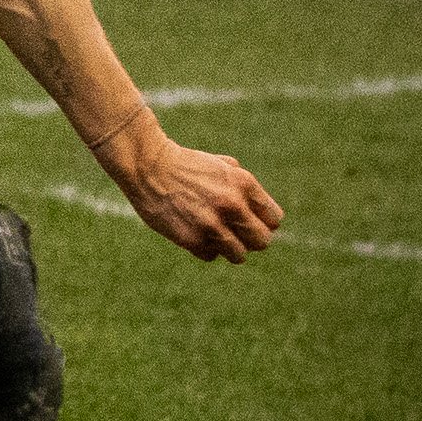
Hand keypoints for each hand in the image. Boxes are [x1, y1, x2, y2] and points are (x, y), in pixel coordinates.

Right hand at [103, 117, 282, 263]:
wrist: (147, 166)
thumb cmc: (187, 165)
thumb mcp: (223, 165)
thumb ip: (246, 189)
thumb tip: (265, 216)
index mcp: (243, 184)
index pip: (274, 220)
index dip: (263, 221)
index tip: (250, 220)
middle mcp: (232, 205)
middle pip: (262, 241)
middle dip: (251, 239)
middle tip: (237, 233)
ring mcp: (211, 224)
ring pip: (239, 255)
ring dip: (230, 248)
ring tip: (216, 236)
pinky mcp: (191, 239)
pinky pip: (211, 255)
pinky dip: (205, 247)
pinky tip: (193, 231)